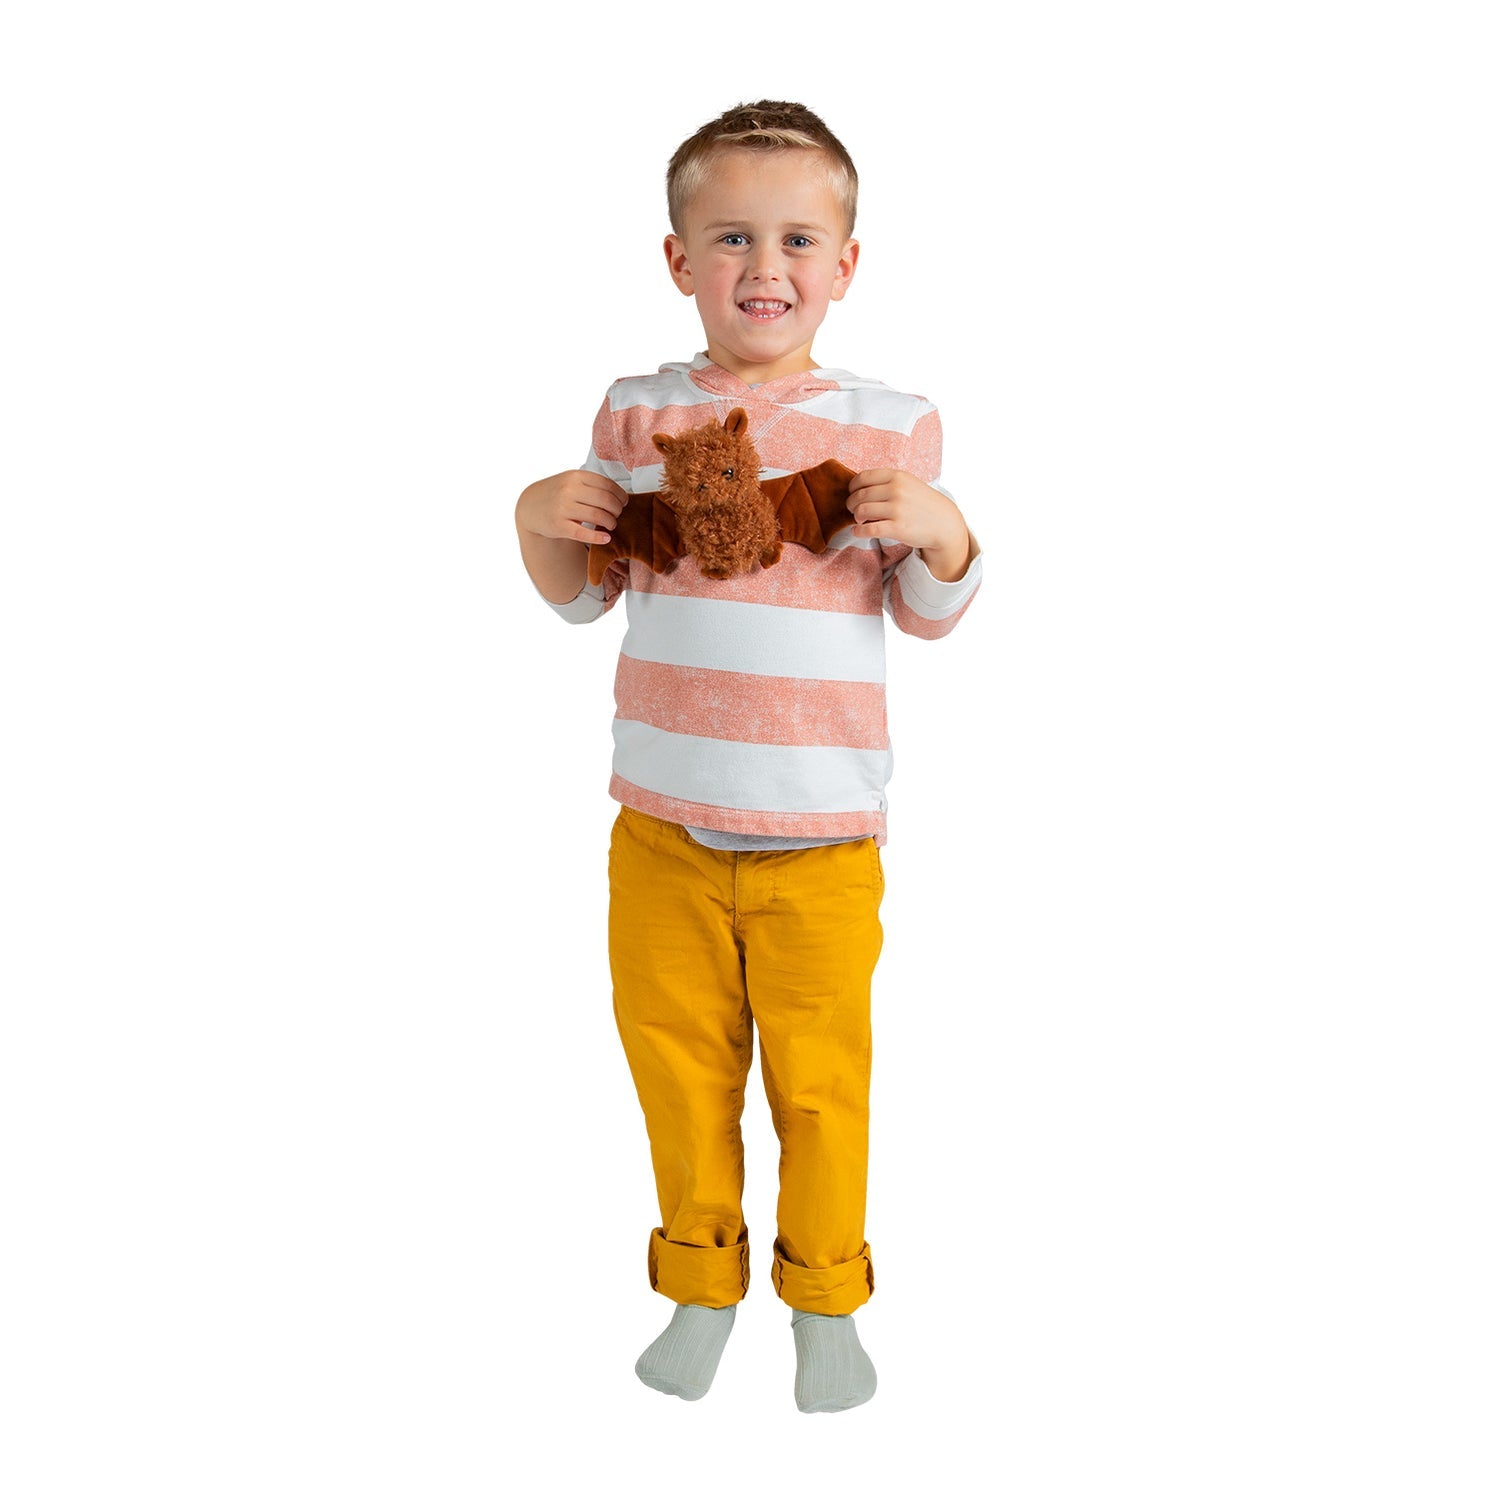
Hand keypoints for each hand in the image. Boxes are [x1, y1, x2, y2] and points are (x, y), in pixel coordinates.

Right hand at [516, 469, 627, 546]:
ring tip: (611, 525)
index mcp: (575, 476)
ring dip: (610, 522)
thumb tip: (620, 495)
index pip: (607, 485)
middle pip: (606, 500)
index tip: (623, 502)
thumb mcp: (571, 481)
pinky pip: (584, 533)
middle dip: (617, 510)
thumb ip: (592, 484)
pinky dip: (599, 537)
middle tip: (617, 515)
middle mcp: (569, 490)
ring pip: (598, 516)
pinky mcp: (559, 526)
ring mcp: (563, 508)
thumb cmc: (557, 493)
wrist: (530, 507)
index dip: (620, 495)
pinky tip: (606, 538)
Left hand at [847, 469, 972, 579]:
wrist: (944, 523)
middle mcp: (896, 490)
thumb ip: (887, 482)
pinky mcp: (898, 528)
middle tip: (853, 509)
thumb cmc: (922, 503)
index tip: (852, 493)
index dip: (852, 487)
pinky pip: (869, 529)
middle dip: (851, 503)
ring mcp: (897, 509)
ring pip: (861, 511)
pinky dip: (859, 531)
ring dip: (855, 517)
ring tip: (859, 520)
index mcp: (897, 477)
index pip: (863, 477)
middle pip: (859, 495)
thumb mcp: (908, 483)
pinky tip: (858, 531)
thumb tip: (859, 487)